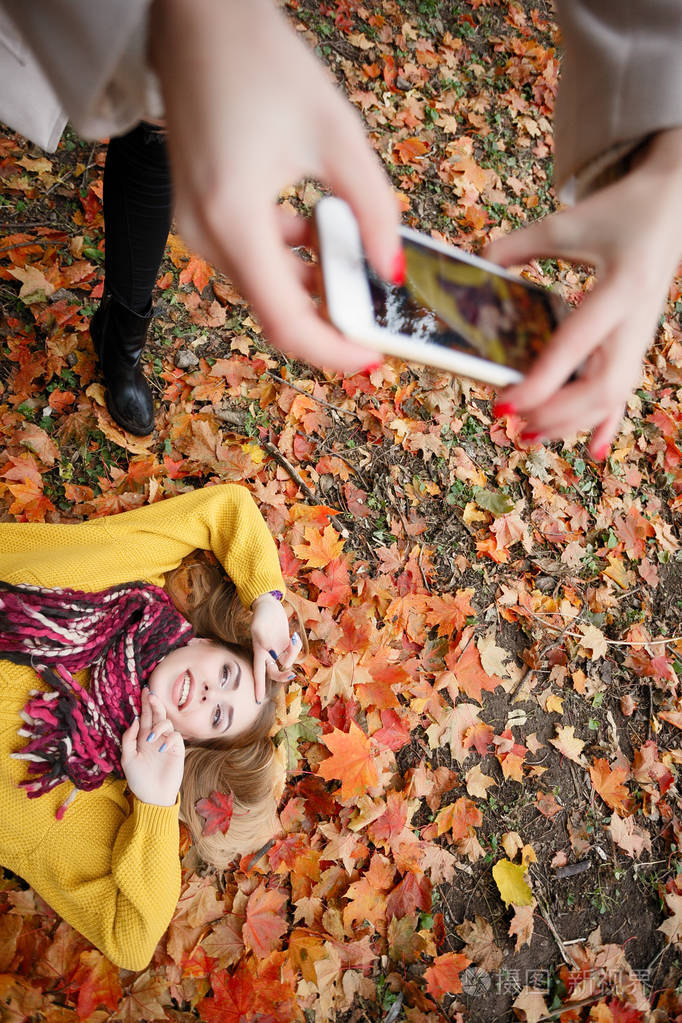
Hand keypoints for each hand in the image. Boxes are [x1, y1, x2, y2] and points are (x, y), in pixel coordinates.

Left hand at [121, 689, 184, 805]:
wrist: (153, 796)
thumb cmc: (139, 779)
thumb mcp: (127, 759)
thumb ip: (129, 739)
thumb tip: (135, 720)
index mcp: (142, 738)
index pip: (145, 716)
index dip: (145, 704)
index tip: (144, 690)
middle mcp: (155, 737)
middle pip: (157, 715)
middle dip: (154, 704)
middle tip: (150, 694)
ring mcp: (166, 742)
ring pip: (167, 723)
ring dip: (159, 725)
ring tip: (151, 737)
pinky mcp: (177, 750)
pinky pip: (176, 737)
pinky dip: (169, 739)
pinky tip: (162, 747)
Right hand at [149, 0, 399, 372]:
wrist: (197, 21)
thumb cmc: (258, 62)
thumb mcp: (337, 135)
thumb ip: (374, 209)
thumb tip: (391, 268)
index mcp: (234, 219)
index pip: (285, 322)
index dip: (331, 351)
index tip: (369, 358)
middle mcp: (205, 233)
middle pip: (273, 310)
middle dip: (327, 319)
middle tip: (374, 315)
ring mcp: (194, 226)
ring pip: (261, 287)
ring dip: (309, 286)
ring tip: (353, 263)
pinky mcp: (197, 213)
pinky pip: (246, 259)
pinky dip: (286, 260)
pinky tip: (316, 233)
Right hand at [250, 594, 300, 702]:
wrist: (269, 604)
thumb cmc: (261, 615)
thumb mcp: (260, 626)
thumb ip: (265, 641)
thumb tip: (273, 655)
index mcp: (259, 651)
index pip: (257, 672)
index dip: (258, 686)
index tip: (257, 700)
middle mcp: (268, 653)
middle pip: (275, 672)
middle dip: (284, 675)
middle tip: (291, 673)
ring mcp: (278, 648)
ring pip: (287, 661)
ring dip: (293, 654)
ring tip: (292, 638)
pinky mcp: (286, 643)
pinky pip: (294, 651)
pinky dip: (297, 646)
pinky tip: (294, 636)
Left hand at [485, 127, 681, 457]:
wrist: (674, 204)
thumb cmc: (621, 211)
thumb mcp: (568, 222)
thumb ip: (518, 246)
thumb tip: (474, 268)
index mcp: (620, 288)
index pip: (575, 346)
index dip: (540, 382)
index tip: (503, 402)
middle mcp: (635, 320)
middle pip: (601, 387)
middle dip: (555, 412)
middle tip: (511, 422)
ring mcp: (640, 336)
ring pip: (612, 396)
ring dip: (571, 423)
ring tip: (528, 436)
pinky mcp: (639, 343)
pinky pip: (625, 391)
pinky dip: (608, 423)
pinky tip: (594, 451)